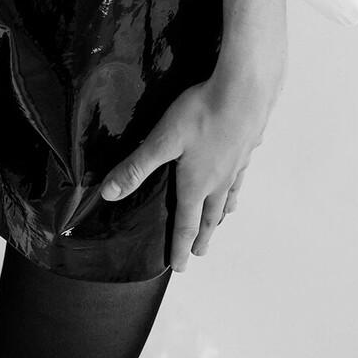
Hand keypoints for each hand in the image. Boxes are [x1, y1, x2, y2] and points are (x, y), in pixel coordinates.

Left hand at [99, 42, 285, 272]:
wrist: (245, 91)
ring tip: (222, 218)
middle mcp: (219, 180)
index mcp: (196, 184)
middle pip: (210, 215)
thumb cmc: (201, 115)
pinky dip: (237, 180)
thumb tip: (108, 195)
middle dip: (203, 236)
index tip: (180, 267)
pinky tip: (238, 170)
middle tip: (200, 253)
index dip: (181, 247)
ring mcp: (237, 164)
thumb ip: (136, 168)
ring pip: (229, 195)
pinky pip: (241, 170)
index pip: (186, 224)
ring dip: (222, 211)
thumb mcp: (161, 140)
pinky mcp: (248, 145)